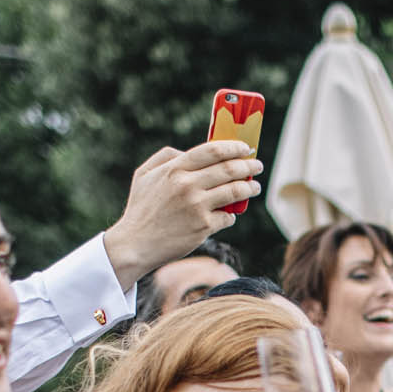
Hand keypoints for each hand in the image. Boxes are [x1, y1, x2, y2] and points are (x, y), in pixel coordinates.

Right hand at [100, 142, 262, 286]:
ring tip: (255, 187)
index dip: (234, 147)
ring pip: (235, 192)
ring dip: (249, 188)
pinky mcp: (203, 227)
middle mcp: (187, 185)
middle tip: (257, 166)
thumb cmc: (141, 208)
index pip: (213, 150)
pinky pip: (228, 217)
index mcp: (175, 169)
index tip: (245, 147)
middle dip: (248, 166)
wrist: (135, 244)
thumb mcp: (144, 174)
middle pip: (229, 169)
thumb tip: (190, 151)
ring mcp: (197, 206)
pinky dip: (232, 214)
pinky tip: (231, 213)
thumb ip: (167, 157)